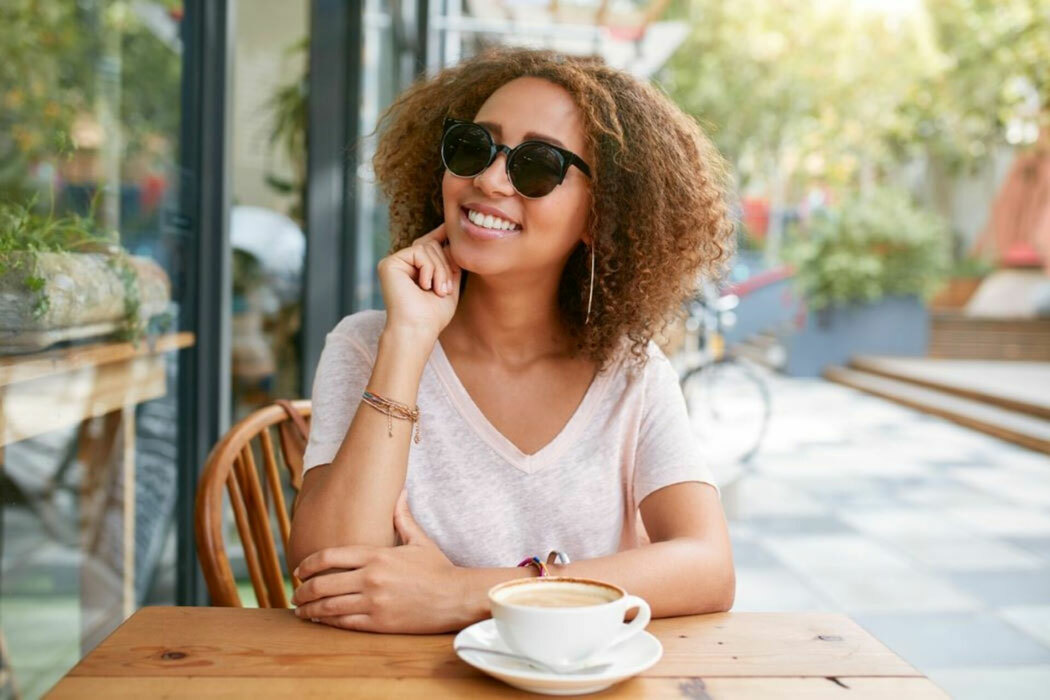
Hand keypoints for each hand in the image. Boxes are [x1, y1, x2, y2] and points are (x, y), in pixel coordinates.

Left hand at [291, 491, 468, 632]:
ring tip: (300, 610)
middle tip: (294, 593)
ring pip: (329, 606)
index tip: (298, 570)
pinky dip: (327, 622)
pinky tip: (319, 621)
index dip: (307, 564)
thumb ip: (402, 517)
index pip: (329, 556)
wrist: (455, 597)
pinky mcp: (379, 622)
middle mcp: (370, 578)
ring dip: (309, 609)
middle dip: (302, 590)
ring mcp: (373, 602)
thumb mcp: (420, 539)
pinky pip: (343, 623)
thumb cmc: (437, 568)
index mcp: (376, 555)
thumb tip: (400, 492)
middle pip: (322, 583)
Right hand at [377, 223, 460, 341]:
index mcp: (414, 270)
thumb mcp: (448, 286)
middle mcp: (402, 264)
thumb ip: (450, 264)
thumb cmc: (433, 316)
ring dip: (439, 270)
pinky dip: (428, 269)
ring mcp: (394, 263)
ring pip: (427, 247)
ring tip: (437, 291)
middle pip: (432, 245)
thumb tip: (453, 241)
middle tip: (444, 290)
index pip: (429, 246)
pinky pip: (418, 252)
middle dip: (445, 265)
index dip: (440, 234)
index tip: (451, 225)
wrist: (418, 329)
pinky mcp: (389, 263)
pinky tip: (424, 286)